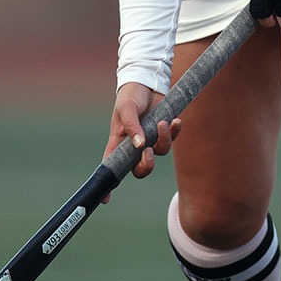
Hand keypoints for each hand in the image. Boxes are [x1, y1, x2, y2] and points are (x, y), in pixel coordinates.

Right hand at [104, 82, 179, 199]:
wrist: (148, 80)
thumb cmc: (130, 95)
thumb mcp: (126, 109)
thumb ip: (132, 127)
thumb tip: (140, 146)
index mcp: (119, 142)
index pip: (111, 167)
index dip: (108, 184)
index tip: (105, 200)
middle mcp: (134, 145)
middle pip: (140, 169)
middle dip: (146, 165)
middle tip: (149, 152)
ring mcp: (150, 138)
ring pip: (160, 153)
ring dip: (164, 140)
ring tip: (163, 122)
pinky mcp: (164, 130)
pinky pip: (173, 139)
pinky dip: (175, 131)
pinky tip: (176, 120)